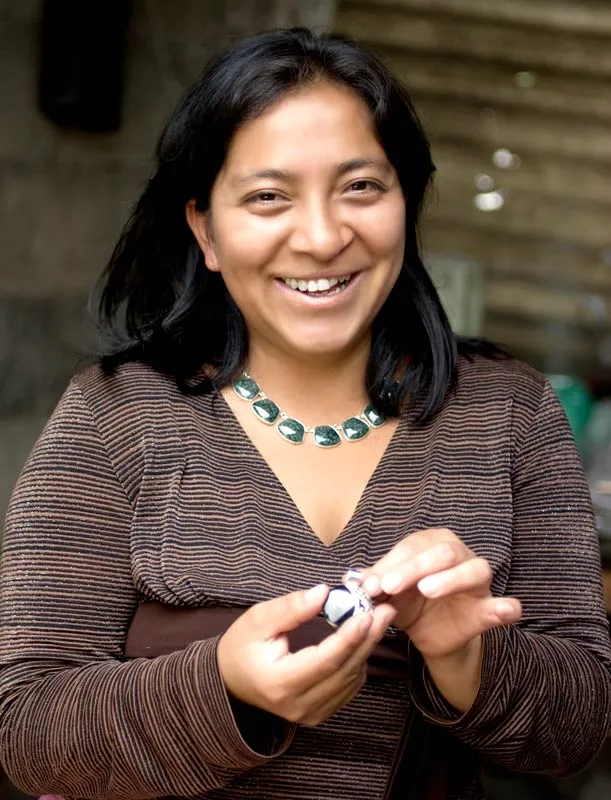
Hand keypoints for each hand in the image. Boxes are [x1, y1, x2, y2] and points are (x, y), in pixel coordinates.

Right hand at [217, 585, 395, 726]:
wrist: (230, 681)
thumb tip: (324, 593)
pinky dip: (358, 662)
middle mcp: (297, 705)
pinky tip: (361, 639)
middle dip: (368, 638)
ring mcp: (310, 714)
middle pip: (344, 671)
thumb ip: (291, 608)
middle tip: (385, 609)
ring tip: (377, 618)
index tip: (367, 613)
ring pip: (350, 680)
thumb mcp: (258, 620)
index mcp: (279, 683)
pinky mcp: (318, 714)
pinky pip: (348, 687)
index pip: (324, 661)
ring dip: (366, 648)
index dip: (349, 638)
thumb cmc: (241, 646)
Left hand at [360, 528, 521, 661]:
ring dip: (450, 579)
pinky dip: (506, 607)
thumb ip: (373, 584)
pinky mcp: (487, 607)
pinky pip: (502, 606)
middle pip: (442, 553)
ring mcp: (477, 580)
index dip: (390, 564)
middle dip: (414, 568)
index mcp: (431, 543)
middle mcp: (458, 553)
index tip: (370, 585)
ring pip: (474, 569)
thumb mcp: (387, 593)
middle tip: (390, 586)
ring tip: (427, 590)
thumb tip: (351, 579)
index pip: (412, 547)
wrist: (429, 634)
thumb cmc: (408, 602)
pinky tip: (508, 609)